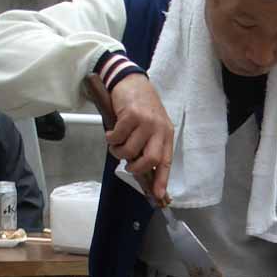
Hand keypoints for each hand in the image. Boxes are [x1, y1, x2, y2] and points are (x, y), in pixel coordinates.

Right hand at [108, 75, 174, 201]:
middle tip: (128, 165)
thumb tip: (141, 169)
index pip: (166, 161)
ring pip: (130, 150)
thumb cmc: (141, 105)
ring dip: (118, 152)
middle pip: (151, 159)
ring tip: (116, 144)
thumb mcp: (152, 125)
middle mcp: (159, 128)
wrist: (131, 80)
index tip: (158, 196)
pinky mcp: (131, 115)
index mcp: (166, 133)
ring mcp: (145, 122)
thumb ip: (149, 144)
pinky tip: (111, 133)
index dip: (161, 180)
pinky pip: (118, 137)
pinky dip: (111, 139)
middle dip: (136, 168)